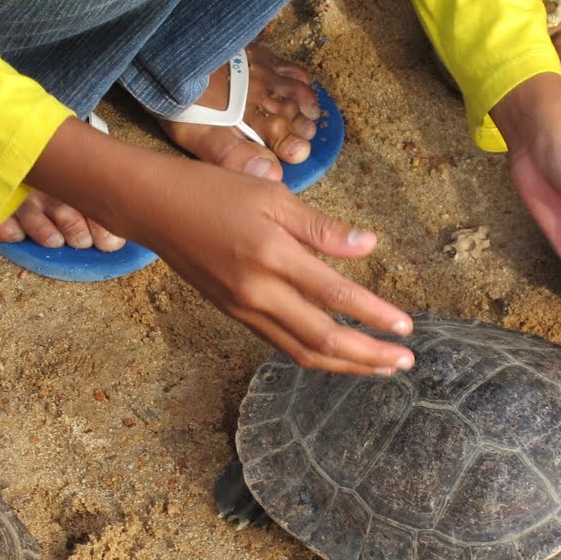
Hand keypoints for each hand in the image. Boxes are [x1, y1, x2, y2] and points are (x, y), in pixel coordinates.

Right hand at [129, 161, 417, 375]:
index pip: (336, 296)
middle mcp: (258, 292)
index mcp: (272, 257)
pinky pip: (281, 344)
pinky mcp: (235, 314)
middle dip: (367, 356)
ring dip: (345, 365)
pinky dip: (314, 355)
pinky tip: (336, 354)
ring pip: (301, 352)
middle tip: (404, 363)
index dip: (375, 315)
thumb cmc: (214, 192)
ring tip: (380, 367)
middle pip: (322, 339)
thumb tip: (369, 245)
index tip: (406, 328)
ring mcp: (244, 309)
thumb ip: (322, 228)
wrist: (154, 209)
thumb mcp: (273, 197)